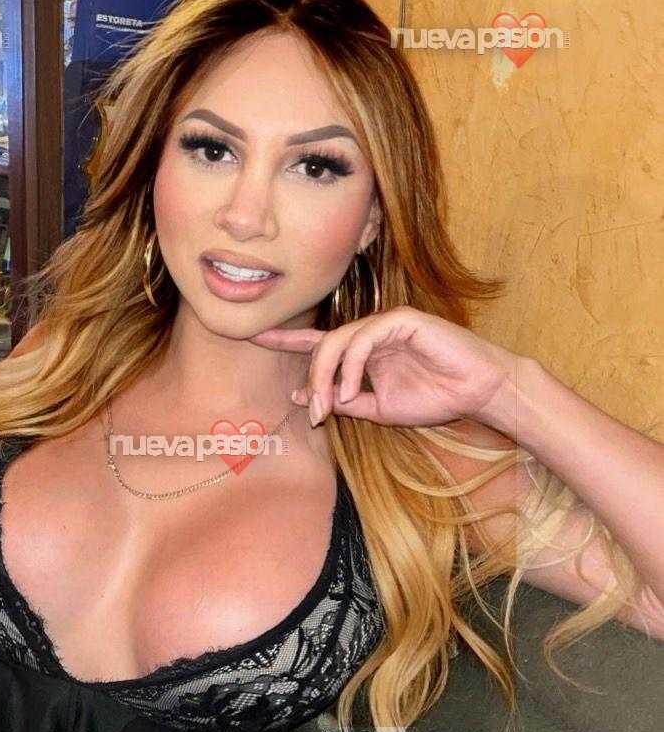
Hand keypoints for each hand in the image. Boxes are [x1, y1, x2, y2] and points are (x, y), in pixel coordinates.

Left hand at [249, 305, 520, 427]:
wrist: (477, 392)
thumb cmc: (434, 398)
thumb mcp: (378, 409)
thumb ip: (344, 402)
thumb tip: (302, 399)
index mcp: (362, 351)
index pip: (317, 343)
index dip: (285, 339)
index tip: (253, 337)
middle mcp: (369, 333)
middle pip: (322, 346)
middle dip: (310, 379)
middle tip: (311, 412)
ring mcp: (385, 323)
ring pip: (338, 341)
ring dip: (327, 377)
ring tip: (328, 405)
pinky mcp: (401, 319)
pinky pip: (363, 339)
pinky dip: (351, 366)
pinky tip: (353, 389)